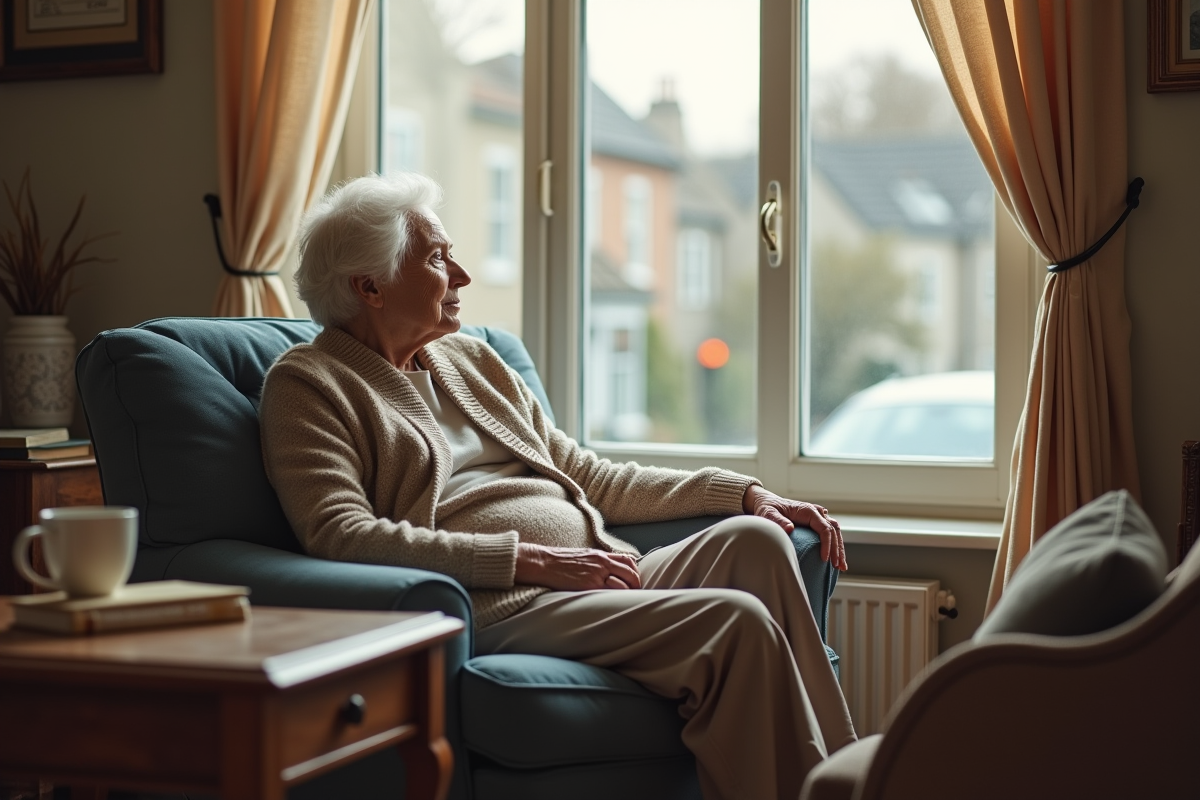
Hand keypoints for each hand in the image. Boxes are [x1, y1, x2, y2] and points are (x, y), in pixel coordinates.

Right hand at [514, 543, 641, 590]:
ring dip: (627, 594)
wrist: (543, 563)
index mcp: (601, 555)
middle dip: (636, 585)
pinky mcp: (589, 585)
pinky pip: (609, 593)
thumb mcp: (583, 556)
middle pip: (630, 573)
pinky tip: (613, 604)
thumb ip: (597, 562)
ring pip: (623, 585)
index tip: (635, 581)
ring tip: (626, 602)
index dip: (635, 572)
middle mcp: (602, 563)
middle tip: (635, 595)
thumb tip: (608, 572)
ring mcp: (596, 574)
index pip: (628, 560)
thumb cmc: (560, 561)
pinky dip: (615, 598)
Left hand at [742, 484, 847, 570]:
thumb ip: (778, 521)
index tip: (824, 559)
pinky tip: (835, 559)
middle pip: (834, 531)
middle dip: (837, 549)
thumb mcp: (769, 514)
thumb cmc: (768, 508)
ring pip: (835, 532)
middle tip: (838, 567)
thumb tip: (790, 529)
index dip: (827, 544)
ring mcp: (817, 517)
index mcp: (808, 510)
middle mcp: (816, 512)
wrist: (767, 502)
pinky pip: (830, 533)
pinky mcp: (816, 523)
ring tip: (841, 567)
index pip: (824, 528)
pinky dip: (834, 546)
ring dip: (839, 549)